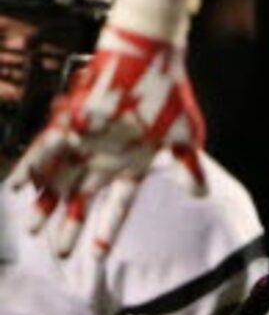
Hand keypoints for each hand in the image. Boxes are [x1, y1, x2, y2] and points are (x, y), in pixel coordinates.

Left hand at [10, 25, 205, 255]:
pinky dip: (30, 169)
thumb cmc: (168, 95)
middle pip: (83, 200)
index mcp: (132, 164)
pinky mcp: (69, 126)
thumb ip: (188, 167)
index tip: (97, 255)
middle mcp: (104, 158)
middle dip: (69, 227)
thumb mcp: (186, 136)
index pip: (118, 204)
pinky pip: (44, 152)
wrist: (146, 59)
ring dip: (44, 205)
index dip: (107, 230)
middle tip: (59, 253)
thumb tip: (202, 195)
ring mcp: (85, 144)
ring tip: (29, 229)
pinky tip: (16, 186)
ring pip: (59, 181)